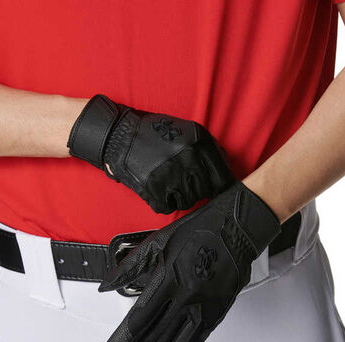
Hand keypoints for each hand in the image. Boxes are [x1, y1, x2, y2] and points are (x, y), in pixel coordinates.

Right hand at [67, 95, 232, 213]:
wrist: (120, 134)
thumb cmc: (155, 133)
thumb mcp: (188, 131)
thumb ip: (209, 150)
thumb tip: (224, 169)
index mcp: (200, 144)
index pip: (222, 179)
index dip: (219, 188)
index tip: (213, 191)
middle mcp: (189, 160)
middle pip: (204, 193)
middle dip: (195, 190)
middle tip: (181, 181)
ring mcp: (171, 175)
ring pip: (187, 202)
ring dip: (178, 197)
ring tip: (167, 182)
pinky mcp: (154, 189)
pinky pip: (167, 208)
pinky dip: (162, 202)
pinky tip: (156, 188)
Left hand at [99, 181, 280, 341]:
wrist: (237, 230)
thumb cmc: (198, 232)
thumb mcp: (158, 242)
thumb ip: (129, 267)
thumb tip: (105, 286)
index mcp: (168, 279)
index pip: (139, 319)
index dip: (123, 340)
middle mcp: (185, 297)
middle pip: (154, 337)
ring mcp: (203, 307)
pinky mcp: (217, 311)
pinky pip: (196, 339)